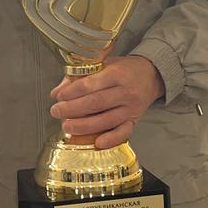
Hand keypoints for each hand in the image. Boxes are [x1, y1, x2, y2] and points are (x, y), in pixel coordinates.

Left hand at [50, 55, 164, 149]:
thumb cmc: (124, 69)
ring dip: (84, 126)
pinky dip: (111, 139)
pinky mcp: (134, 121)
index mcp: (117, 74)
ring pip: (106, 120)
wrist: (151, 75)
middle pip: (96, 103)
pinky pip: (123, 133)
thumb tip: (56, 92)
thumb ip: (79, 77)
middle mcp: (125, 91)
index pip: (90, 84)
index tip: (59, 97)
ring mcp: (131, 108)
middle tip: (56, 112)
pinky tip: (97, 142)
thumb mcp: (103, 65)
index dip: (72, 92)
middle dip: (72, 109)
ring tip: (67, 127)